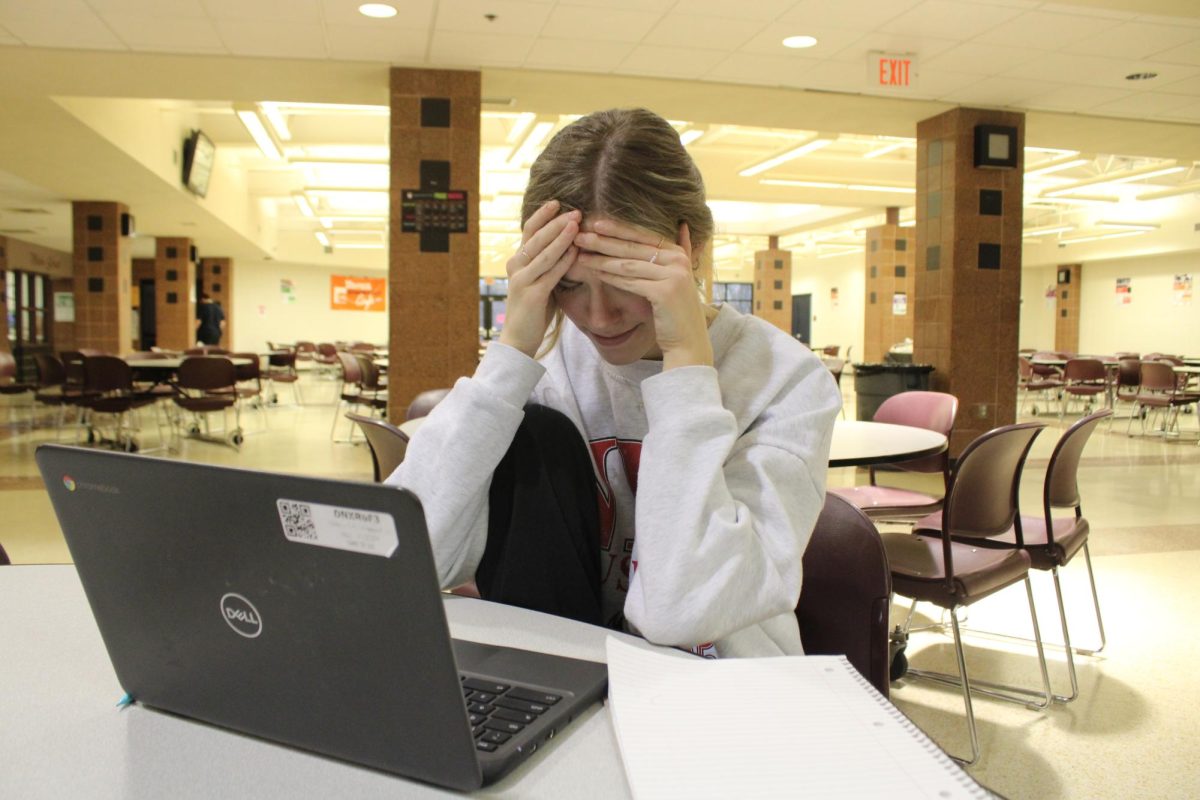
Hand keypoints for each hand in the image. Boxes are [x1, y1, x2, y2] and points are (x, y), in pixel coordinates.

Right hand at [498, 200, 580, 357]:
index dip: (542, 215)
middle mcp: (516, 267)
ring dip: (561, 237)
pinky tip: (576, 252)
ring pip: (543, 252)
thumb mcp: (541, 281)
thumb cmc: (534, 310)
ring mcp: (521, 280)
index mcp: (517, 261)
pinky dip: (564, 261)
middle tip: (575, 210)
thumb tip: (570, 245)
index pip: (529, 231)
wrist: (518, 340)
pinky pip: (550, 273)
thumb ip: (550, 264)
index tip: (558, 202)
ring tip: (576, 223)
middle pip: (536, 237)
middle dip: (556, 222)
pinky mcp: (531, 295)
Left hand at [574, 220, 712, 369]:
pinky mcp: (664, 291)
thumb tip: (683, 224)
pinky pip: (630, 281)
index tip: (595, 223)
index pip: (642, 235)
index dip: (618, 229)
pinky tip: (594, 272)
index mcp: (679, 253)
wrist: (688, 341)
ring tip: (580, 254)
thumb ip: (683, 249)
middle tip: (580, 235)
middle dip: (604, 241)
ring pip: (628, 264)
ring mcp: (673, 275)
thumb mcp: (682, 276)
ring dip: (601, 258)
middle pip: (633, 247)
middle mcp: (678, 260)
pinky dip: (611, 276)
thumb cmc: (677, 311)